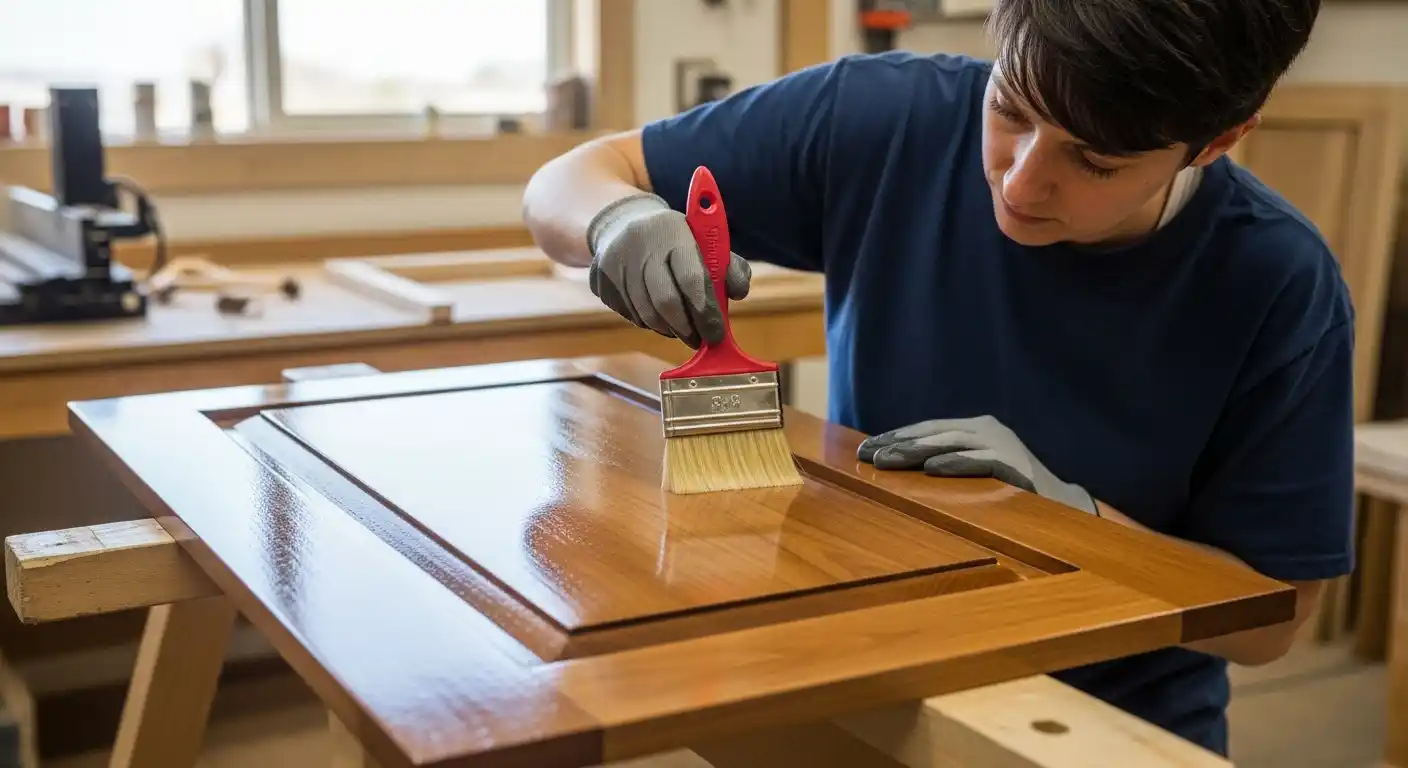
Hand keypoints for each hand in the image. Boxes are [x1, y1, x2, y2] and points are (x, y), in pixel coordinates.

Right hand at [585, 193, 750, 348]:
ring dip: (669, 329)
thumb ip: (729, 266)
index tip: (716, 334)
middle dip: (687, 328)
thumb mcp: (705, 241)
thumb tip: (737, 293)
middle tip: (699, 339)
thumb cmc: (675, 239)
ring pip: (647, 315)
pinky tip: (658, 314)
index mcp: (671, 230)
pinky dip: (649, 323)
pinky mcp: (600, 281)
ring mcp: (614, 263)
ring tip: (682, 329)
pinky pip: (630, 316)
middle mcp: (639, 244)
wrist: (622, 223)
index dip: (706, 312)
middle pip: (666, 303)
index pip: (692, 279)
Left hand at [856, 415, 1097, 514]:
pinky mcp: (1016, 466)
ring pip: (952, 444)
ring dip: (916, 452)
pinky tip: (932, 468)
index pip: (929, 428)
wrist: (1064, 506)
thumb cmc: (1011, 490)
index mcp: (977, 428)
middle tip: (867, 455)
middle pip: (935, 434)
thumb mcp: (976, 470)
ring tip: (887, 461)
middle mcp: (988, 430)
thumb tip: (898, 467)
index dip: (896, 436)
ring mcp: (1004, 446)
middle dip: (898, 444)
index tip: (864, 448)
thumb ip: (947, 462)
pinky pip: (980, 462)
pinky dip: (955, 463)